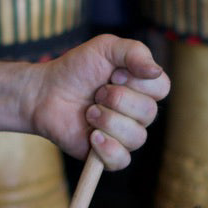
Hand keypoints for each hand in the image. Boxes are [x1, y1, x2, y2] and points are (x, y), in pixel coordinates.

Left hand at [27, 34, 170, 169]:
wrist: (46, 93)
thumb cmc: (77, 69)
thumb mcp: (106, 47)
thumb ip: (134, 51)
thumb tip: (155, 71)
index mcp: (143, 88)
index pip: (162, 88)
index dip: (136, 81)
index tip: (113, 74)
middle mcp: (139, 114)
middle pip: (149, 112)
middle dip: (117, 99)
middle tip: (96, 93)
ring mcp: (125, 136)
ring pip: (136, 137)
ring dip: (107, 120)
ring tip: (88, 112)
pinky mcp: (109, 156)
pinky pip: (122, 160)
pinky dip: (107, 148)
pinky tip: (92, 136)